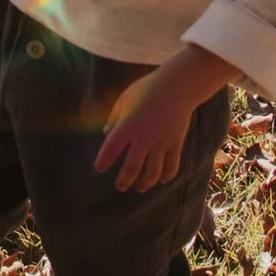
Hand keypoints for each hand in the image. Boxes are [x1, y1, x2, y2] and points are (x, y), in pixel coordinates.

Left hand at [95, 46, 235, 192]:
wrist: (176, 87)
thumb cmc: (146, 90)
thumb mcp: (124, 100)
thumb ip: (114, 118)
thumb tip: (106, 134)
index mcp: (128, 126)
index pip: (111, 149)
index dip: (104, 161)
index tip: (99, 169)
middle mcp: (144, 139)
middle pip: (132, 168)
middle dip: (124, 181)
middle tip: (120, 187)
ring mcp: (161, 144)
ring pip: (153, 173)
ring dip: (145, 183)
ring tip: (139, 187)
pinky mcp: (176, 144)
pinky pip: (171, 166)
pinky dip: (166, 176)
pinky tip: (161, 180)